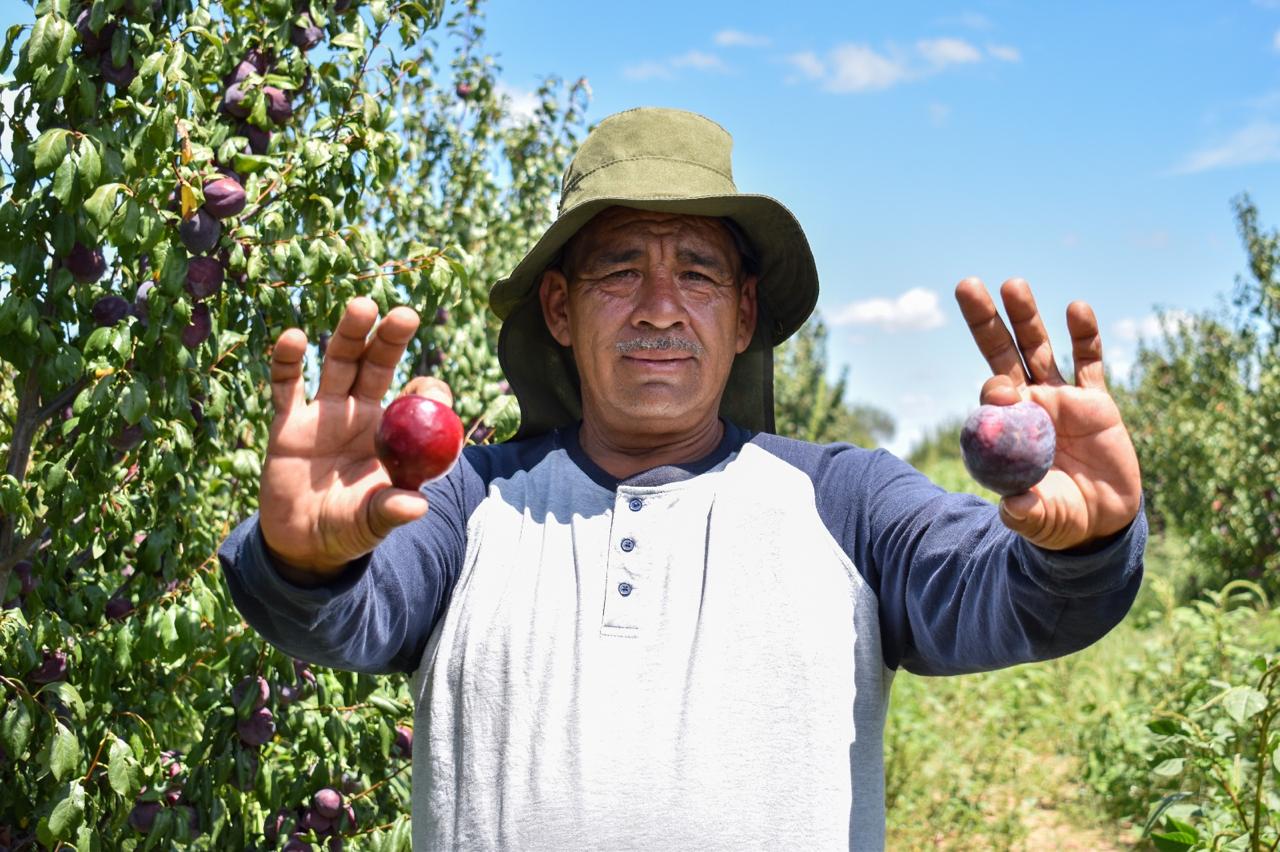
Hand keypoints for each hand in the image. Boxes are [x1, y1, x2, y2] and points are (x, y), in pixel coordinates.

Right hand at [258, 297, 453, 580]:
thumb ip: (391, 511)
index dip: (428, 391)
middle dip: (390, 340)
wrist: (302, 543)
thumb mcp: (372, 523)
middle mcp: (360, 414)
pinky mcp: (287, 423)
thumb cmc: (350, 528)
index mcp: (392, 433)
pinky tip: (293, 338)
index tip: (434, 392)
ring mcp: (324, 414)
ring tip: (363, 306)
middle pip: (378, 366)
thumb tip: (418, 506)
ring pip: (338, 364)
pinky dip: (286, 361)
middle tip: (405, 315)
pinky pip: (286, 386)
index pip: (416, 399)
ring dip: (349, 335)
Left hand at [955, 277, 1142, 550]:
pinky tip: (1076, 308)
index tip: (1002, 391)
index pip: (992, 397)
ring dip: (1027, 317)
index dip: (994, 390)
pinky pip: (1089, 362)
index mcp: (1008, 430)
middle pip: (1003, 354)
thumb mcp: (1042, 520)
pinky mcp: (1096, 401)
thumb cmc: (1060, 519)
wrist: (1100, 521)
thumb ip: (1027, 514)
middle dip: (985, 322)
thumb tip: (1012, 508)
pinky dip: (1084, 336)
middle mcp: (1029, 406)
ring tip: (1013, 284)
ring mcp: (1062, 399)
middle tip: (966, 285)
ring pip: (1040, 349)